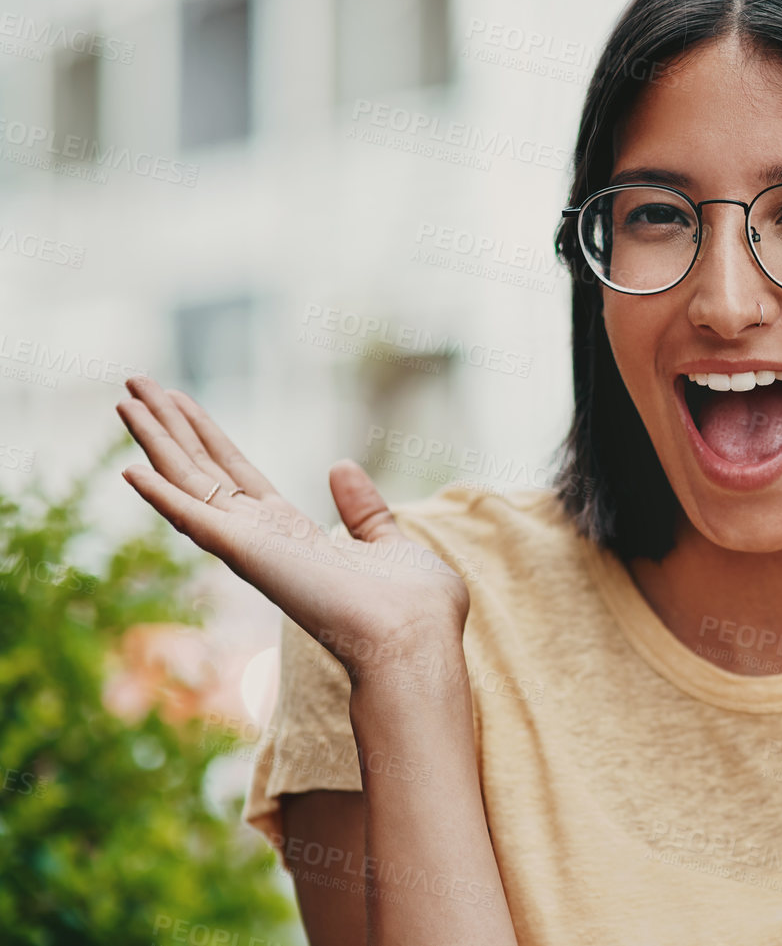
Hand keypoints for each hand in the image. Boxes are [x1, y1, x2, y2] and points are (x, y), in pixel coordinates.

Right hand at [114, 375, 468, 681]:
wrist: (415, 638)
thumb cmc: (412, 606)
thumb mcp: (388, 541)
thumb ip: (361, 508)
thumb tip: (341, 466)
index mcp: (293, 536)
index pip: (237, 476)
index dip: (207, 437)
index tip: (180, 402)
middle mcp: (263, 539)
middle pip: (202, 470)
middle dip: (169, 427)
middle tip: (135, 382)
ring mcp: (252, 547)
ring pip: (190, 483)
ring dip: (156, 441)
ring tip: (125, 396)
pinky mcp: (249, 554)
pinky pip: (195, 520)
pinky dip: (162, 497)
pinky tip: (130, 469)